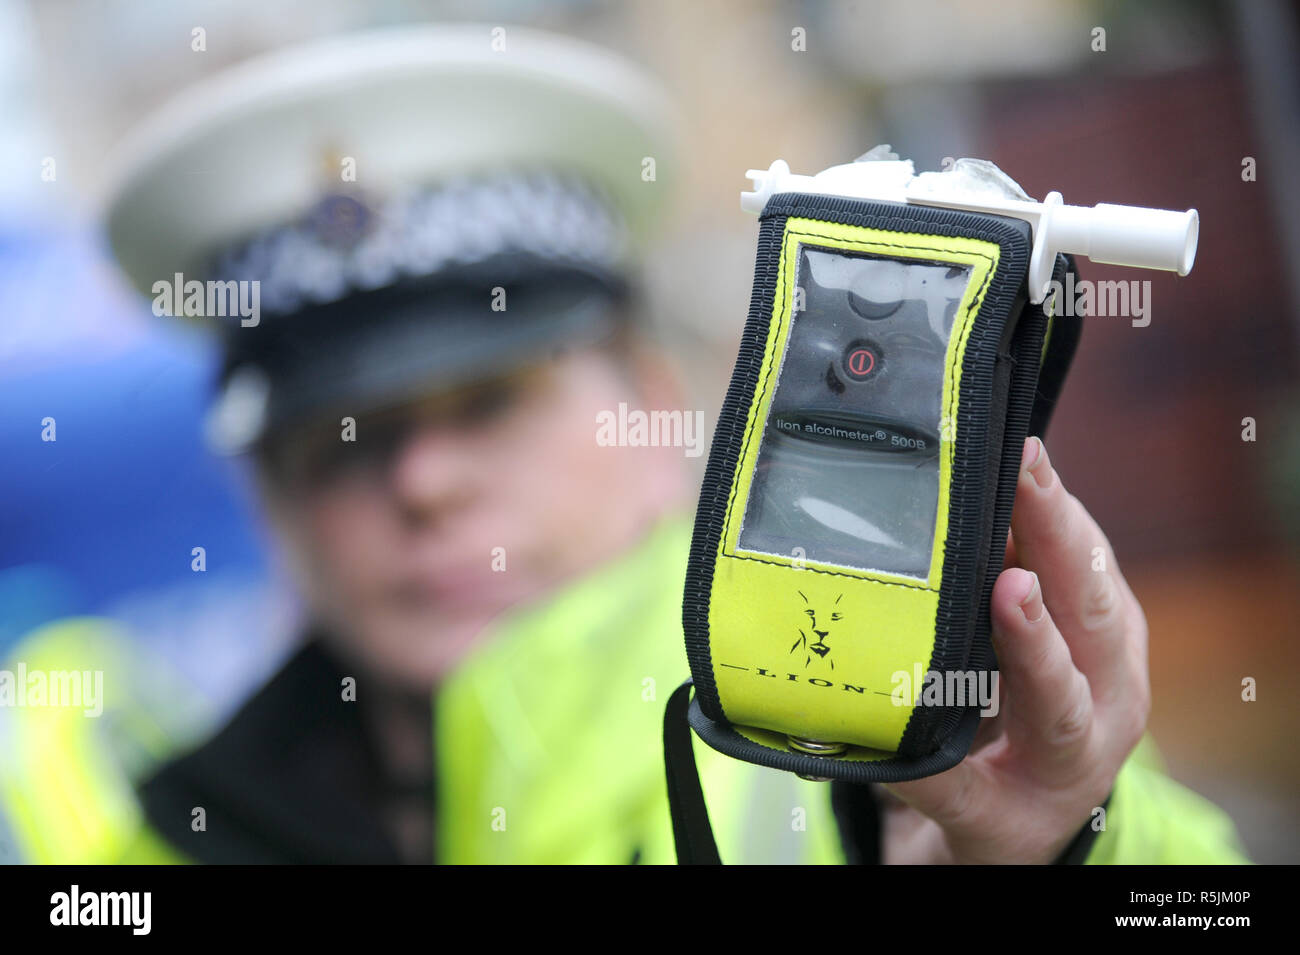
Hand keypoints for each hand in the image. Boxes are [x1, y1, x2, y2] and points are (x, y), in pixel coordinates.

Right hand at [880, 436, 1150, 863]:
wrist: (1052, 810)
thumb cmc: (1004, 811)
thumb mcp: (968, 814)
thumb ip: (926, 777)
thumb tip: (862, 729)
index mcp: (1073, 750)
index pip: (1057, 691)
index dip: (1033, 641)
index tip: (1012, 589)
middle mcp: (1110, 695)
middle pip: (1095, 610)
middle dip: (1059, 534)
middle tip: (1027, 470)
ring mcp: (1115, 650)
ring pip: (1095, 571)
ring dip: (1059, 510)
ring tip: (1024, 455)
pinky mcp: (1101, 617)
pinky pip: (1083, 555)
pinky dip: (1051, 513)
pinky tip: (1022, 471)